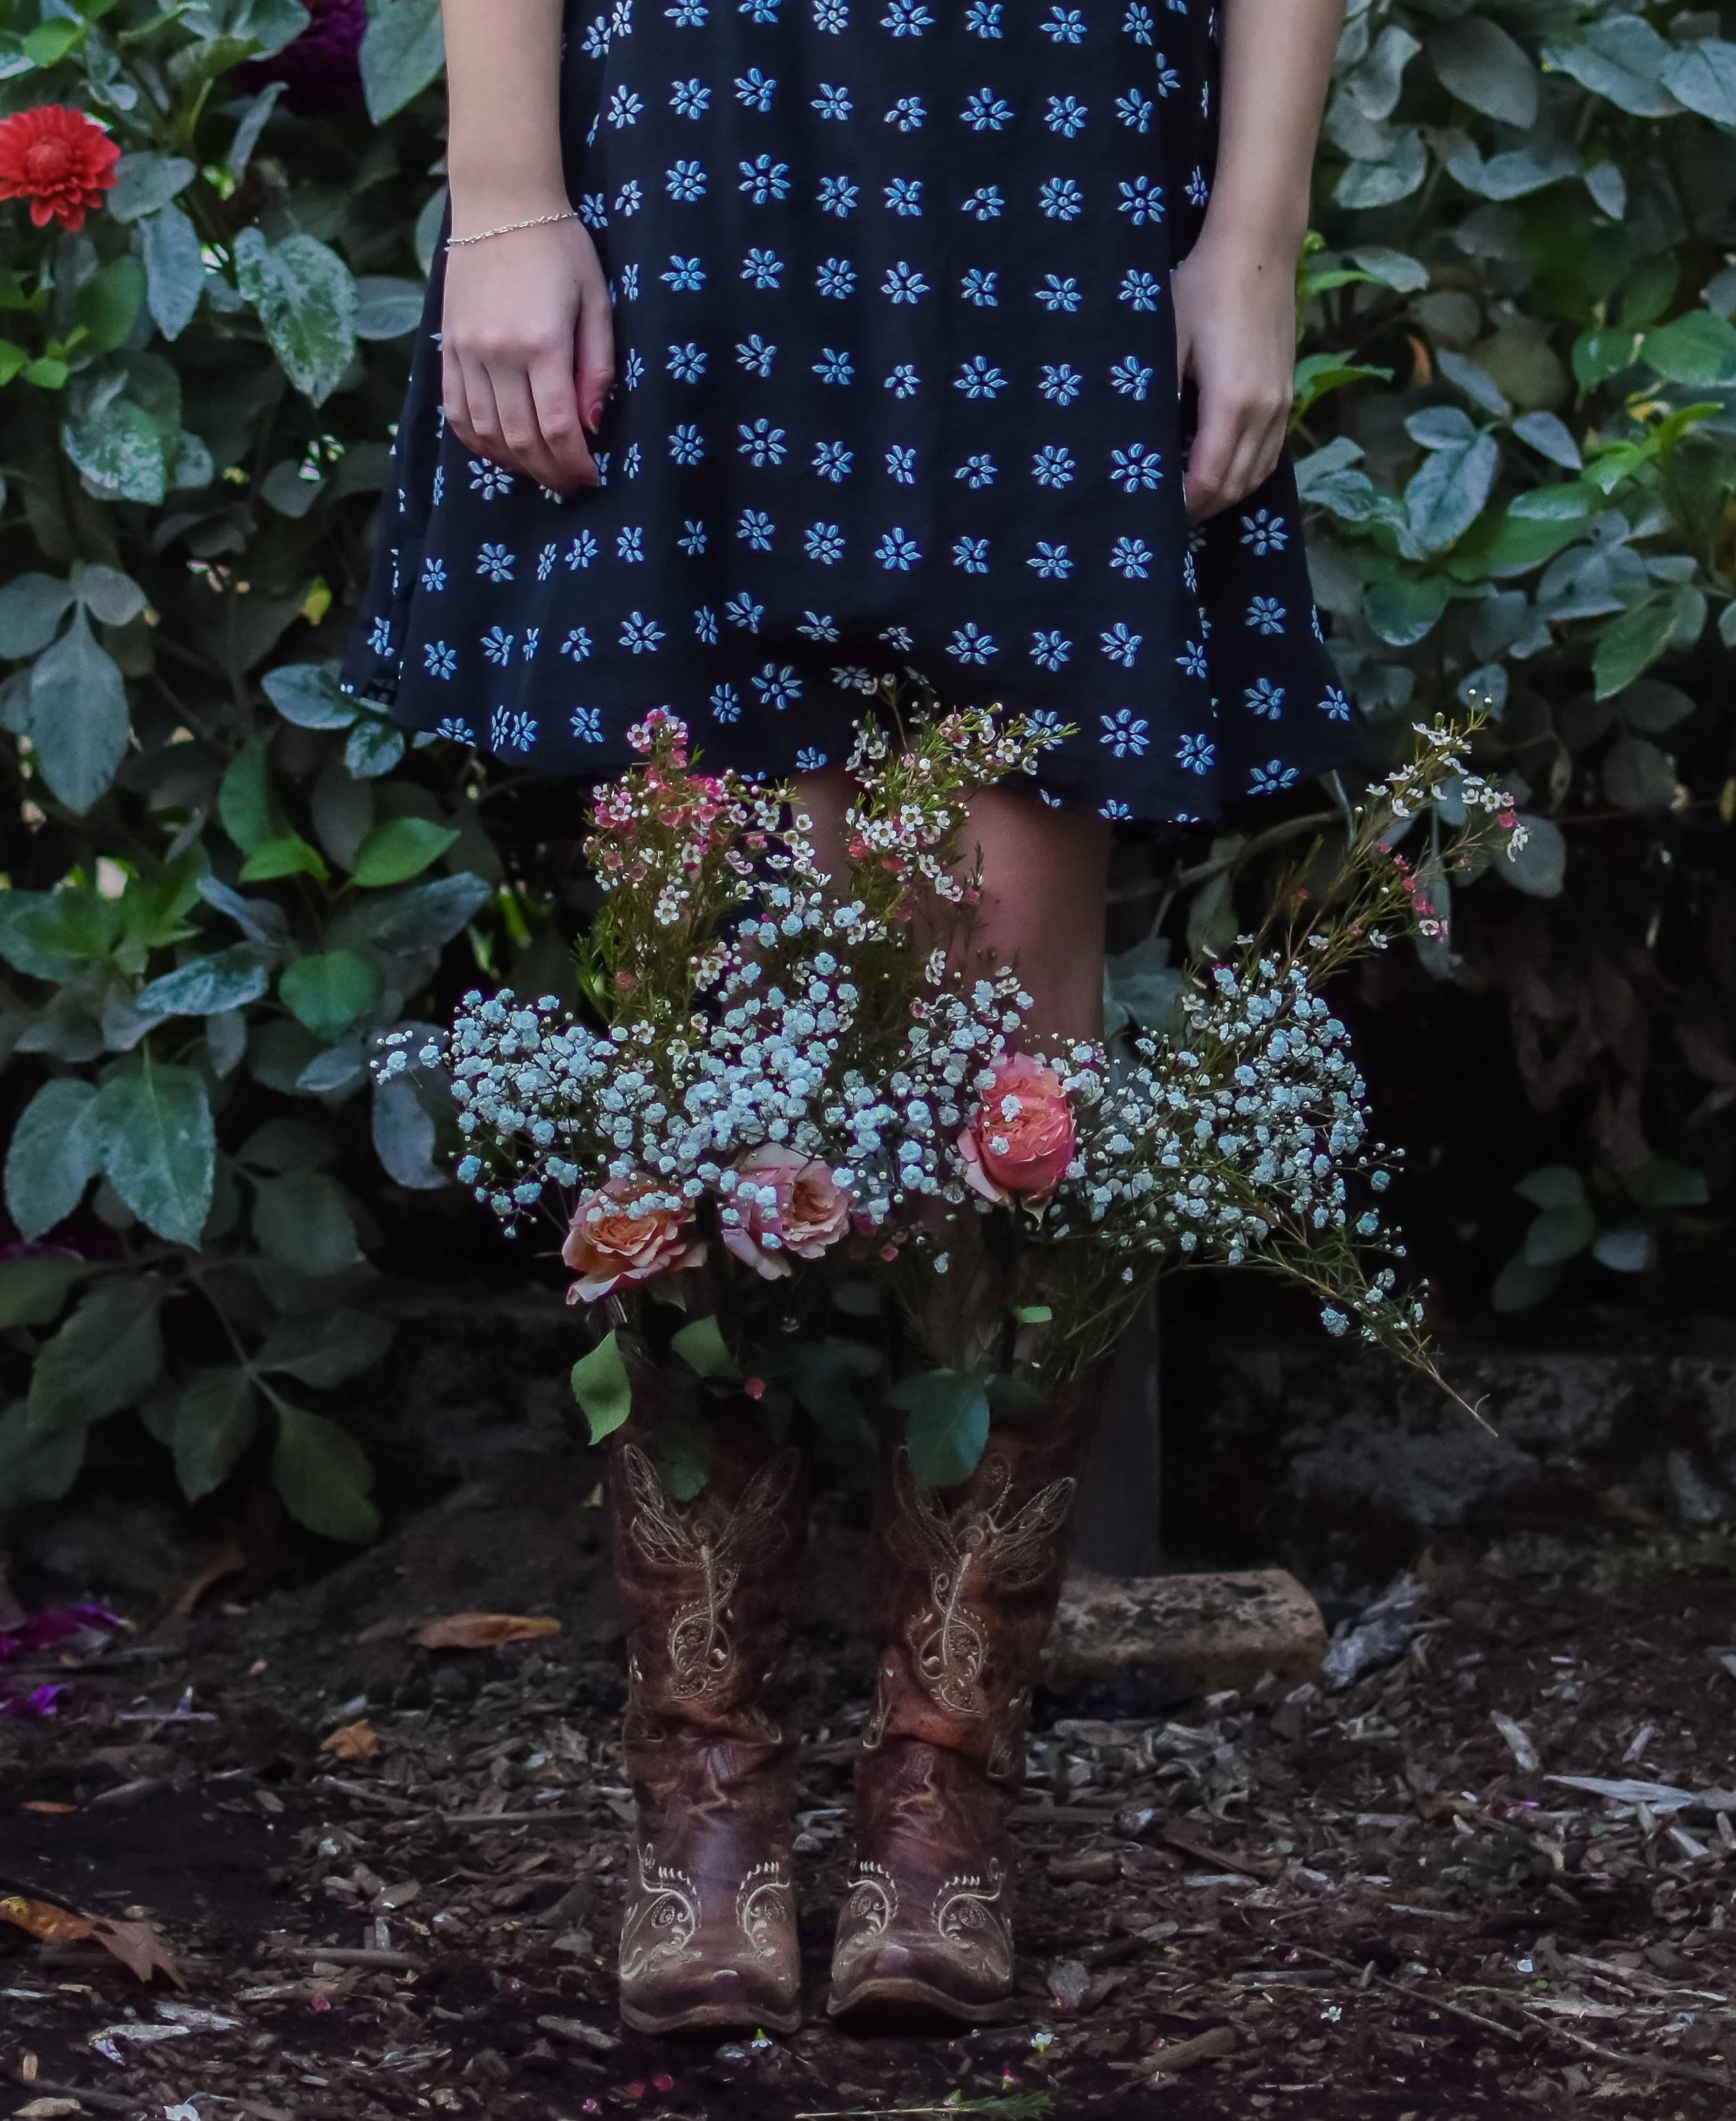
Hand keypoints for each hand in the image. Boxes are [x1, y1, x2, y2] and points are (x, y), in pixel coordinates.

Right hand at [440, 216, 613, 496]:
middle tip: (570, 485)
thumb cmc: (560, 249)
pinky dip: (478, 442)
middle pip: (522, 439)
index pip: (558, 426)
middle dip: (550, 472)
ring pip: (486, 434)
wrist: (500, 203)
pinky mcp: (448, 348)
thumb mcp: (596, 302)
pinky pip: (456, 412)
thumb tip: (592, 425)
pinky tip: (501, 452)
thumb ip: (598, 366)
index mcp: (542, 342)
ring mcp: (467, 352)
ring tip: (541, 470)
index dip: (575, 464)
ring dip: (516, 464)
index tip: (591, 478)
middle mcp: (498, 353)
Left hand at [1172, 233, 1297, 523]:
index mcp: (1232, 401)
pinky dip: (1246, 474)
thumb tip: (1143, 449)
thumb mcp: (1168, 343)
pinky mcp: (1287, 394)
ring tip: (1192, 502)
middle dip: (1202, 509)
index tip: (1156, 516)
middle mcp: (1264, 410)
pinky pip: (1270, 453)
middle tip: (1167, 519)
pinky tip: (1222, 474)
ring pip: (1257, 474)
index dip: (1183, 505)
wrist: (1257, 248)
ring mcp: (1281, 404)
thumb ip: (1161, 400)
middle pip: (1235, 486)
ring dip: (1225, 496)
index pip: (1208, 478)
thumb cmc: (1203, 288)